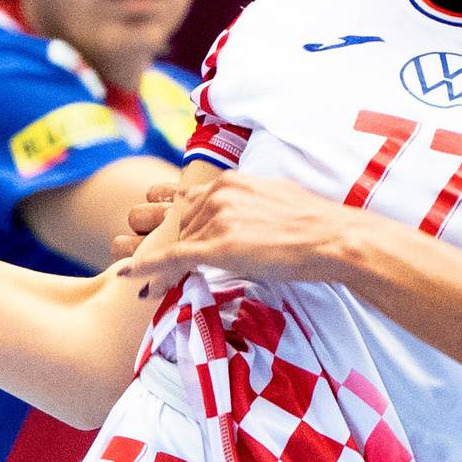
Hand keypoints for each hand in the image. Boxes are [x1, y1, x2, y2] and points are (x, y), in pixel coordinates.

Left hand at [121, 172, 354, 287]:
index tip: (158, 224)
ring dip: (163, 262)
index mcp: (232, 181)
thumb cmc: (314, 225)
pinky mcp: (219, 246)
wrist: (332, 238)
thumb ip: (247, 204)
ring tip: (144, 280)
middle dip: (170, 244)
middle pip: (180, 224)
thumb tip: (241, 221)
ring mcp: (217, 219)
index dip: (173, 218)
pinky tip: (129, 277)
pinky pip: (174, 258)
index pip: (189, 200)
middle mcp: (219, 194)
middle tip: (152, 259)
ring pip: (177, 243)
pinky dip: (149, 268)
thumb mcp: (274, 200)